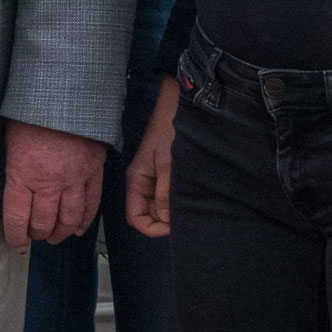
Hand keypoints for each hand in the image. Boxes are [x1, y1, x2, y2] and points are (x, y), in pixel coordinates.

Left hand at [2, 120, 105, 247]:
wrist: (67, 92)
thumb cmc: (32, 110)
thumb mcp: (8, 137)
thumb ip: (12, 165)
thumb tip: (10, 184)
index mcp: (22, 174)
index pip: (17, 218)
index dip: (15, 237)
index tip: (16, 244)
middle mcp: (49, 182)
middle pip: (43, 222)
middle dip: (36, 234)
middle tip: (33, 237)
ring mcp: (74, 178)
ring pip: (69, 218)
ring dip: (60, 232)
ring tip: (53, 237)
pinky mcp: (94, 171)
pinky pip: (91, 203)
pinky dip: (85, 220)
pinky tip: (77, 229)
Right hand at [124, 78, 178, 238]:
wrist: (179, 103)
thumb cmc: (171, 129)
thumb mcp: (169, 163)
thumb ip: (166, 192)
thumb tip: (167, 220)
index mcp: (137, 180)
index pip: (136, 218)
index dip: (152, 228)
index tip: (174, 227)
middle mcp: (144, 182)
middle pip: (150, 215)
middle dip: (167, 221)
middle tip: (189, 215)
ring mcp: (156, 177)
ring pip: (161, 206)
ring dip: (175, 210)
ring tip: (194, 204)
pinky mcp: (168, 172)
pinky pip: (170, 195)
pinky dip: (180, 199)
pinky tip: (195, 194)